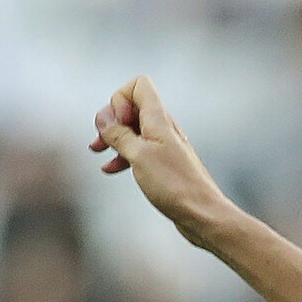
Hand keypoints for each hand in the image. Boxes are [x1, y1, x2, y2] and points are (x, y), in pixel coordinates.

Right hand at [91, 76, 237, 247]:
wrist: (203, 215)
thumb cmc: (175, 186)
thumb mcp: (138, 156)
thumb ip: (118, 134)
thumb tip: (104, 119)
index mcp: (159, 120)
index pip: (139, 85)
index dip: (121, 98)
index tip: (119, 122)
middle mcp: (164, 129)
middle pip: (132, 106)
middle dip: (111, 119)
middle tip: (102, 138)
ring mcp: (164, 146)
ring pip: (133, 130)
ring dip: (113, 137)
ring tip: (98, 150)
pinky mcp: (164, 164)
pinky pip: (139, 151)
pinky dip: (123, 155)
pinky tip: (110, 168)